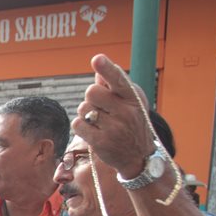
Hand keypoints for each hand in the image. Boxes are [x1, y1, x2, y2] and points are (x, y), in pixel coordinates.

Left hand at [73, 54, 156, 175]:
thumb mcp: (131, 103)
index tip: (97, 59)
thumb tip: (99, 68)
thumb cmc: (132, 123)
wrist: (138, 156)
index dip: (106, 69)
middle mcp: (125, 112)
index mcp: (133, 98)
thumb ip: (115, 86)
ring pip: (83, 108)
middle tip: (100, 106)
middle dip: (91, 97)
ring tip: (99, 121)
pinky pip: (78, 124)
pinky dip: (81, 126)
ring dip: (85, 113)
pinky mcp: (100, 142)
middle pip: (91, 91)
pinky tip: (93, 131)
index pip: (118, 80)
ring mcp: (113, 128)